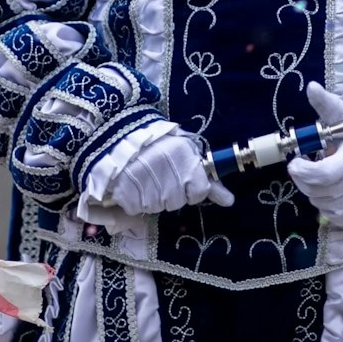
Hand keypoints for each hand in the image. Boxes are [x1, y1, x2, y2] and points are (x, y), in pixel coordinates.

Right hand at [77, 124, 233, 233]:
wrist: (113, 133)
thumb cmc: (152, 140)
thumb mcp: (182, 148)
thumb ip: (205, 175)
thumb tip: (229, 201)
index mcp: (185, 159)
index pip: (200, 191)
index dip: (193, 189)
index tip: (183, 179)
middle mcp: (169, 176)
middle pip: (178, 201)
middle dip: (171, 192)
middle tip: (159, 174)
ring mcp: (148, 189)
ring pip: (158, 207)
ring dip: (153, 196)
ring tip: (143, 176)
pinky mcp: (128, 197)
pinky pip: (138, 209)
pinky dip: (135, 200)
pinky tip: (131, 183)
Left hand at [287, 81, 342, 228]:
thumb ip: (327, 105)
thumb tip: (312, 87)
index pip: (324, 174)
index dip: (303, 171)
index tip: (295, 162)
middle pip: (317, 189)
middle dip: (304, 177)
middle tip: (306, 164)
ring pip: (319, 202)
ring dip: (313, 189)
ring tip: (323, 173)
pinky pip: (330, 215)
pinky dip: (324, 202)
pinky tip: (331, 188)